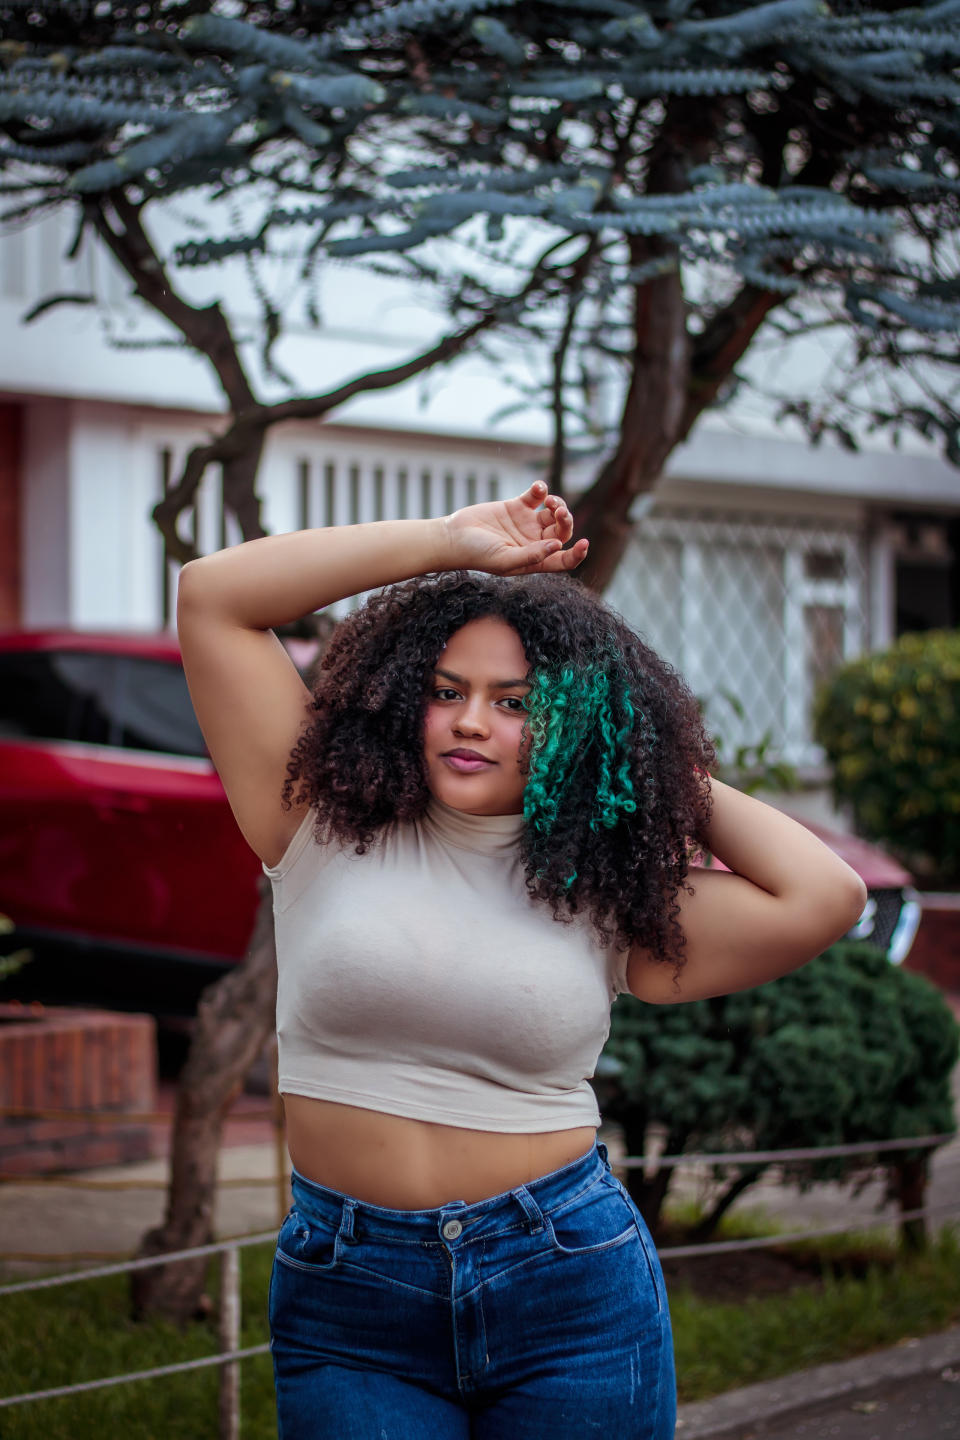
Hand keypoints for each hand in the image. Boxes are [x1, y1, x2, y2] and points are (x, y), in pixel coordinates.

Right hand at [441, 482, 588, 574]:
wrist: (453, 537)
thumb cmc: (476, 555)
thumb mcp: (504, 560)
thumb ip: (531, 556)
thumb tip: (556, 547)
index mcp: (534, 560)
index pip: (563, 560)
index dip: (577, 554)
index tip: (585, 543)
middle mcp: (533, 542)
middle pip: (561, 532)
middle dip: (565, 521)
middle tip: (559, 511)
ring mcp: (525, 524)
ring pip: (552, 513)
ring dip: (556, 505)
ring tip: (548, 501)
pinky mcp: (516, 507)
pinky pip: (535, 497)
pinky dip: (541, 490)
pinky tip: (537, 488)